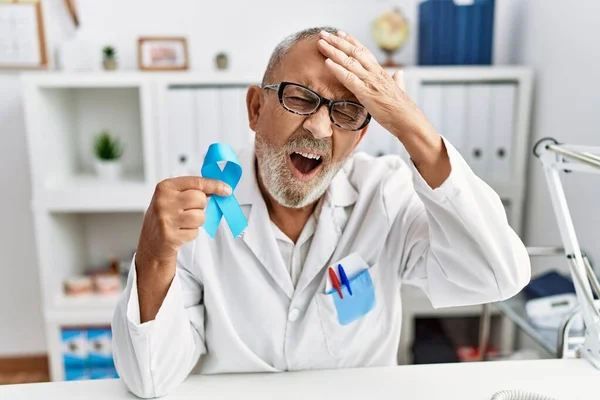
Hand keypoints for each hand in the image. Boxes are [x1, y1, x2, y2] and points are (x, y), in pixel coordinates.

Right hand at [136, 176, 231, 262]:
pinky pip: (195, 232)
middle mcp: (164, 201)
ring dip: (197, 221)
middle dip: (200, 206)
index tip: (226, 189)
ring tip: (184, 223)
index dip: (214, 185)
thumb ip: (192, 190)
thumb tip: (219, 188)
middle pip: (200, 199)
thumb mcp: (173, 197)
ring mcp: (166, 219)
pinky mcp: (170, 236)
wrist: (151, 241)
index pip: (196, 182)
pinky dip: (191, 233)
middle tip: (189, 210)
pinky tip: (180, 232)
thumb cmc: (165, 216)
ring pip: (200, 217)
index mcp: (165, 187)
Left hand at [317, 30, 434, 139]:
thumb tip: (400, 74)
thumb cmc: (402, 108)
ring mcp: (370, 81)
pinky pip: (348, 78)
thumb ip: (397, 80)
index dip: (351, 41)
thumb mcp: (399, 89)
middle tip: (323, 33)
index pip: (364, 51)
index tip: (340, 33)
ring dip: (333, 51)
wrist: (407, 119)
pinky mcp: (365, 93)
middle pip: (353, 52)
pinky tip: (327, 62)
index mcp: (380, 72)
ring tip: (321, 43)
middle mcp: (374, 72)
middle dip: (337, 41)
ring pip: (349, 62)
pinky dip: (337, 69)